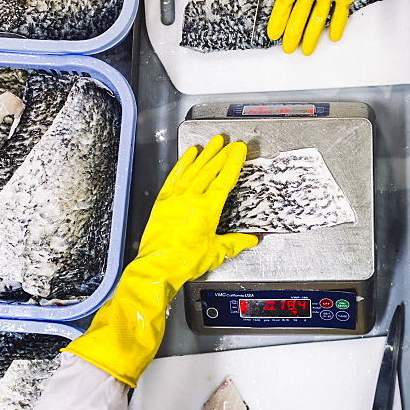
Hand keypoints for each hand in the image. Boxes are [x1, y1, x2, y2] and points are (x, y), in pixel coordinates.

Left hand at [64, 136, 257, 386]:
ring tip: (211, 144)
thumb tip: (251, 240)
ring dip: (204, 155)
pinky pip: (174, 178)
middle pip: (209, 170)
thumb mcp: (217, 253)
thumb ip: (235, 243)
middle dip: (220, 154)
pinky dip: (182, 165)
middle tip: (228, 142)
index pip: (224, 180)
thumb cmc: (185, 261)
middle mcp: (191, 199)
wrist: (158, 267)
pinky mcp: (163, 202)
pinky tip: (188, 157)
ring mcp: (175, 199)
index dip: (233, 163)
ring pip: (192, 171)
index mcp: (208, 209)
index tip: (239, 150)